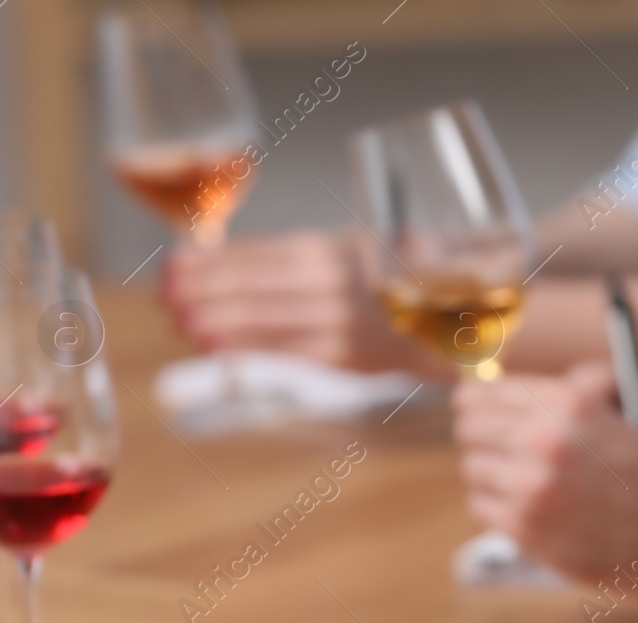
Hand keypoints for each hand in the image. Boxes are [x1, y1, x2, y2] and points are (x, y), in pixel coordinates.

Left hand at [160, 230, 437, 374]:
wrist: (469, 328)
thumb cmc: (412, 291)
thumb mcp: (366, 255)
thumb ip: (315, 259)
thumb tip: (240, 267)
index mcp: (335, 248)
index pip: (258, 254)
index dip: (211, 261)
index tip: (175, 266)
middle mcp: (335, 281)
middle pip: (252, 285)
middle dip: (203, 291)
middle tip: (168, 298)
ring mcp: (341, 322)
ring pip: (262, 319)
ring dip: (214, 321)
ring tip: (181, 322)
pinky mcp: (349, 359)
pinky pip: (285, 353)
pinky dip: (246, 351)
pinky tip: (216, 350)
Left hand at [453, 365, 637, 580]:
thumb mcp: (600, 417)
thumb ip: (543, 406)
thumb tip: (473, 401)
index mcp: (567, 402)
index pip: (483, 393)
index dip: (475, 401)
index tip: (473, 409)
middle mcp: (546, 439)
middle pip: (469, 428)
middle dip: (481, 436)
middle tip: (497, 447)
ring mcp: (532, 486)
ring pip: (473, 468)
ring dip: (490, 473)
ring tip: (520, 480)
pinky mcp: (526, 527)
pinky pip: (482, 506)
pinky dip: (496, 505)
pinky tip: (525, 506)